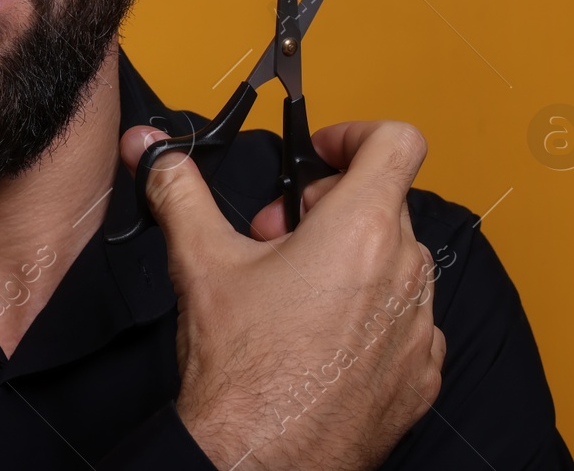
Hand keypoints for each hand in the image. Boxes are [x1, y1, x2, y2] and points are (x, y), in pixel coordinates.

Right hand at [118, 119, 445, 470]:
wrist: (258, 460)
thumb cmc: (240, 370)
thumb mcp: (199, 260)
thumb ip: (177, 188)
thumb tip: (152, 147)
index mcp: (360, 231)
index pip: (396, 142)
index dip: (355, 135)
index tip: (318, 155)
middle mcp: (404, 274)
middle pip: (384, 203)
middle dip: (326, 207)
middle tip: (276, 236)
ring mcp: (419, 329)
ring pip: (395, 262)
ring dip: (350, 260)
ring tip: (295, 291)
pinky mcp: (421, 375)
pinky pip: (406, 320)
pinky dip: (370, 314)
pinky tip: (321, 337)